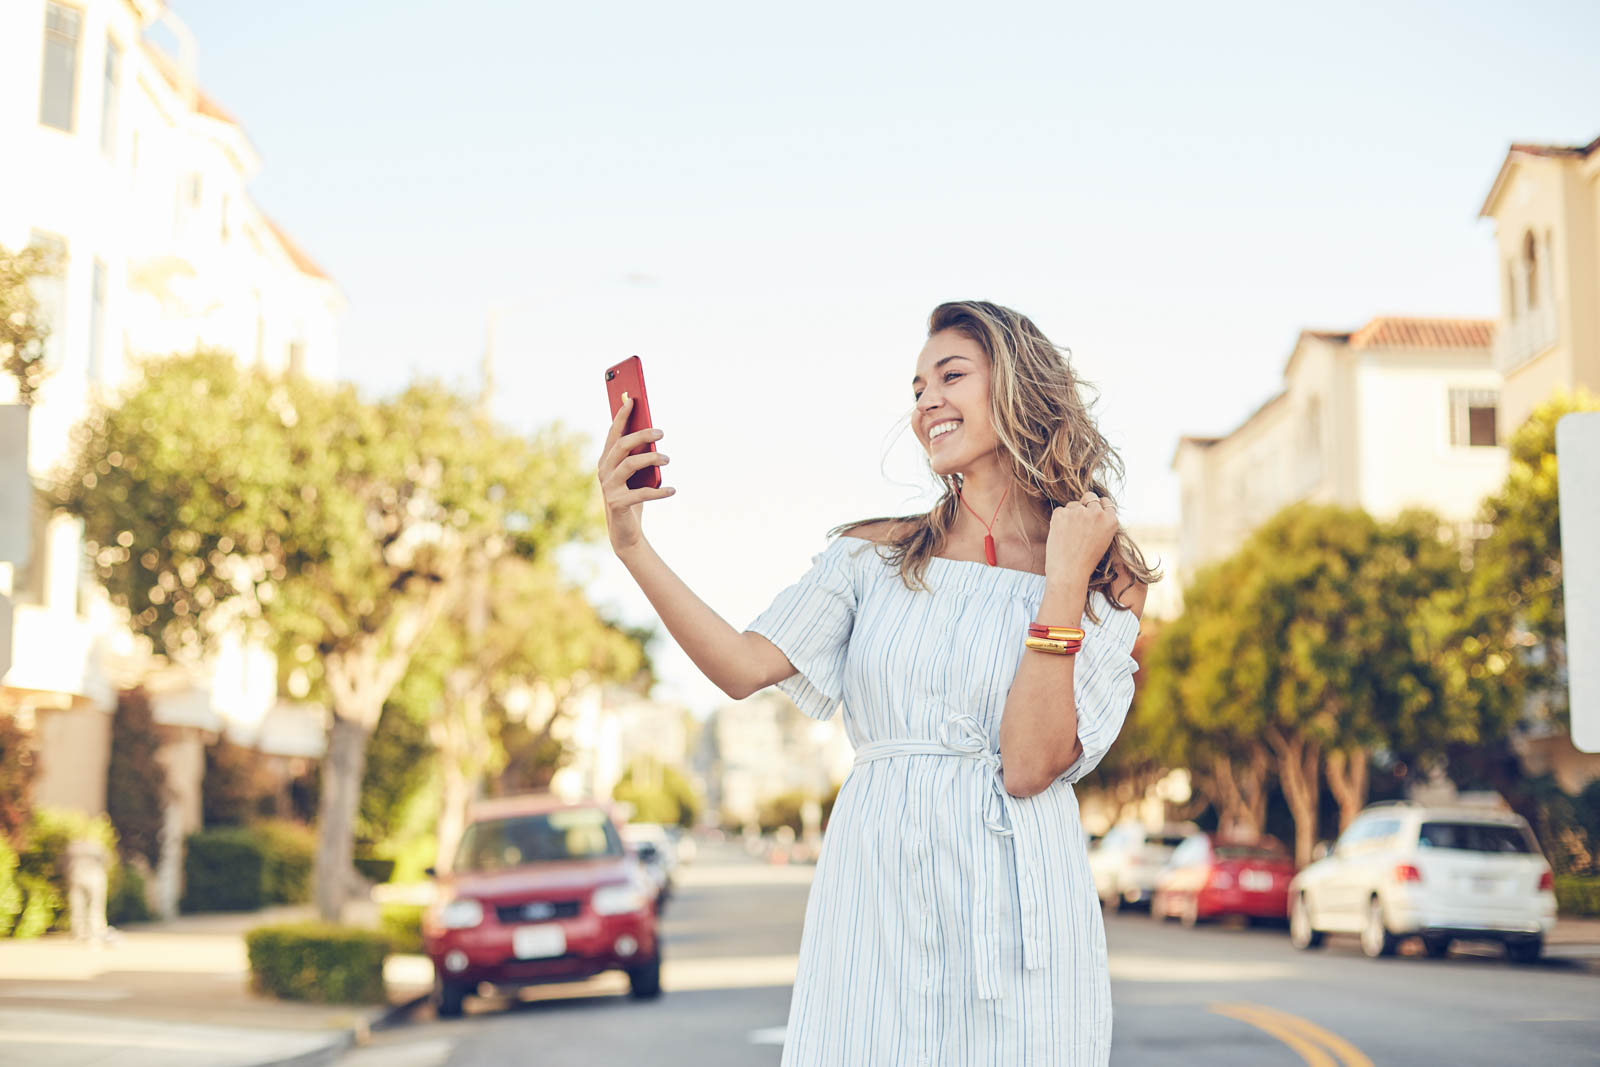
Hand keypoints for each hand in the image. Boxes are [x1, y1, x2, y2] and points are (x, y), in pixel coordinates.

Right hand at [597, 393, 673, 553]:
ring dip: (652, 459)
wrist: (625, 532)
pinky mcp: (618, 503)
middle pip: (621, 446)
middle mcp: (604, 471)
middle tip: (661, 432)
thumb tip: (654, 433)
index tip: (631, 400)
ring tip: (668, 459)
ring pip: (629, 464)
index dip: (621, 416)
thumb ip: (638, 455)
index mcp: (606, 461)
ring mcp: (609, 487)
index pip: (613, 434)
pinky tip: (673, 490)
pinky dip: (659, 491)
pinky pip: (641, 493)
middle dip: (641, 434)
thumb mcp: (635, 474)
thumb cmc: (632, 497)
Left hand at [1044, 492, 1118, 586]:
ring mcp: (1079, 512)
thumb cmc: (1086, 561)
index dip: (1097, 506)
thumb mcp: (1103, 540)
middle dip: (1084, 504)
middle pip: (1090, 496)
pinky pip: (1060, 511)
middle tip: (1078, 519)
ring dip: (1070, 515)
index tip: (1092, 512)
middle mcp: (1097, 513)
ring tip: (1069, 536)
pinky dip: (1059, 521)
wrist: (1069, 573)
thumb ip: (1101, 523)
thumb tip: (1093, 507)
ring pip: (1073, 505)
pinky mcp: (1062, 513)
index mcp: (1111, 520)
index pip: (1105, 502)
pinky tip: (1061, 536)